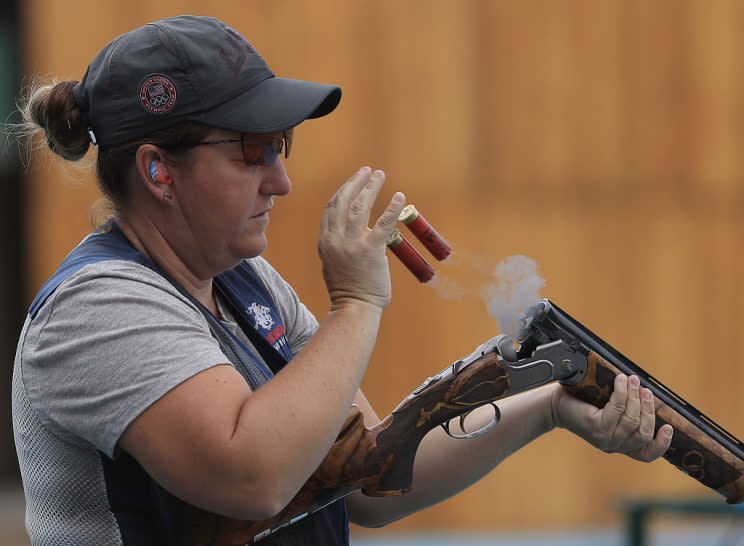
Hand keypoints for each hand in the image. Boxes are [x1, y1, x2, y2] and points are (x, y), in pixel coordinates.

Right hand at [319, 166, 405, 309]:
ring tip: (379, 175)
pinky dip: (392, 208)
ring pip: (360, 207)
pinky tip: (399, 197)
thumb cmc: (348, 290)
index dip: (343, 191)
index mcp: (326, 241)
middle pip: (343, 201)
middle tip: (367, 171)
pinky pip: (383, 223)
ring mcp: (352, 244)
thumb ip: (340, 245)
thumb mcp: (333, 263)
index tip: (354, 181)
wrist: (353, 308)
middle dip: (355, 182)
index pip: (332, 208)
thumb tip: (354, 233)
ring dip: (371, 188)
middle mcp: (335, 239)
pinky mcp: (370, 250)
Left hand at [550, 374, 672, 461]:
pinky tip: (620, 380)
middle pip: (643, 433)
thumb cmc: (585, 404)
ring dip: (635, 397)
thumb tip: (649, 394)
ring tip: (633, 380)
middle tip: (646, 390)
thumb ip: (628, 410)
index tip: (669, 427)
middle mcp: (613, 446)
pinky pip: (616, 408)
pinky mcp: (595, 427)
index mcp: (621, 445)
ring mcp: (604, 438)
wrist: (556, 404)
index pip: (646, 454)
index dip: (661, 444)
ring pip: (631, 420)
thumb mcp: (609, 411)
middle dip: (648, 410)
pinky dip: (622, 392)